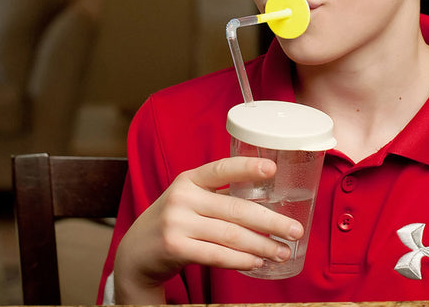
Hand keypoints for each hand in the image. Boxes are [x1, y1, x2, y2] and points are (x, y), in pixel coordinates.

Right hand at [113, 156, 303, 302]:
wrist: (134, 252)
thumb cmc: (173, 221)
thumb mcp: (188, 199)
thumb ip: (217, 195)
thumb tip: (265, 204)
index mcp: (189, 179)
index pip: (222, 168)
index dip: (247, 168)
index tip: (272, 169)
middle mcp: (183, 197)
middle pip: (236, 209)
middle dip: (270, 221)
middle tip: (294, 230)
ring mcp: (177, 222)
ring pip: (230, 234)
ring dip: (261, 245)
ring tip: (282, 251)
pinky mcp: (174, 247)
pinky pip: (216, 255)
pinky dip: (240, 259)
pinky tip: (257, 261)